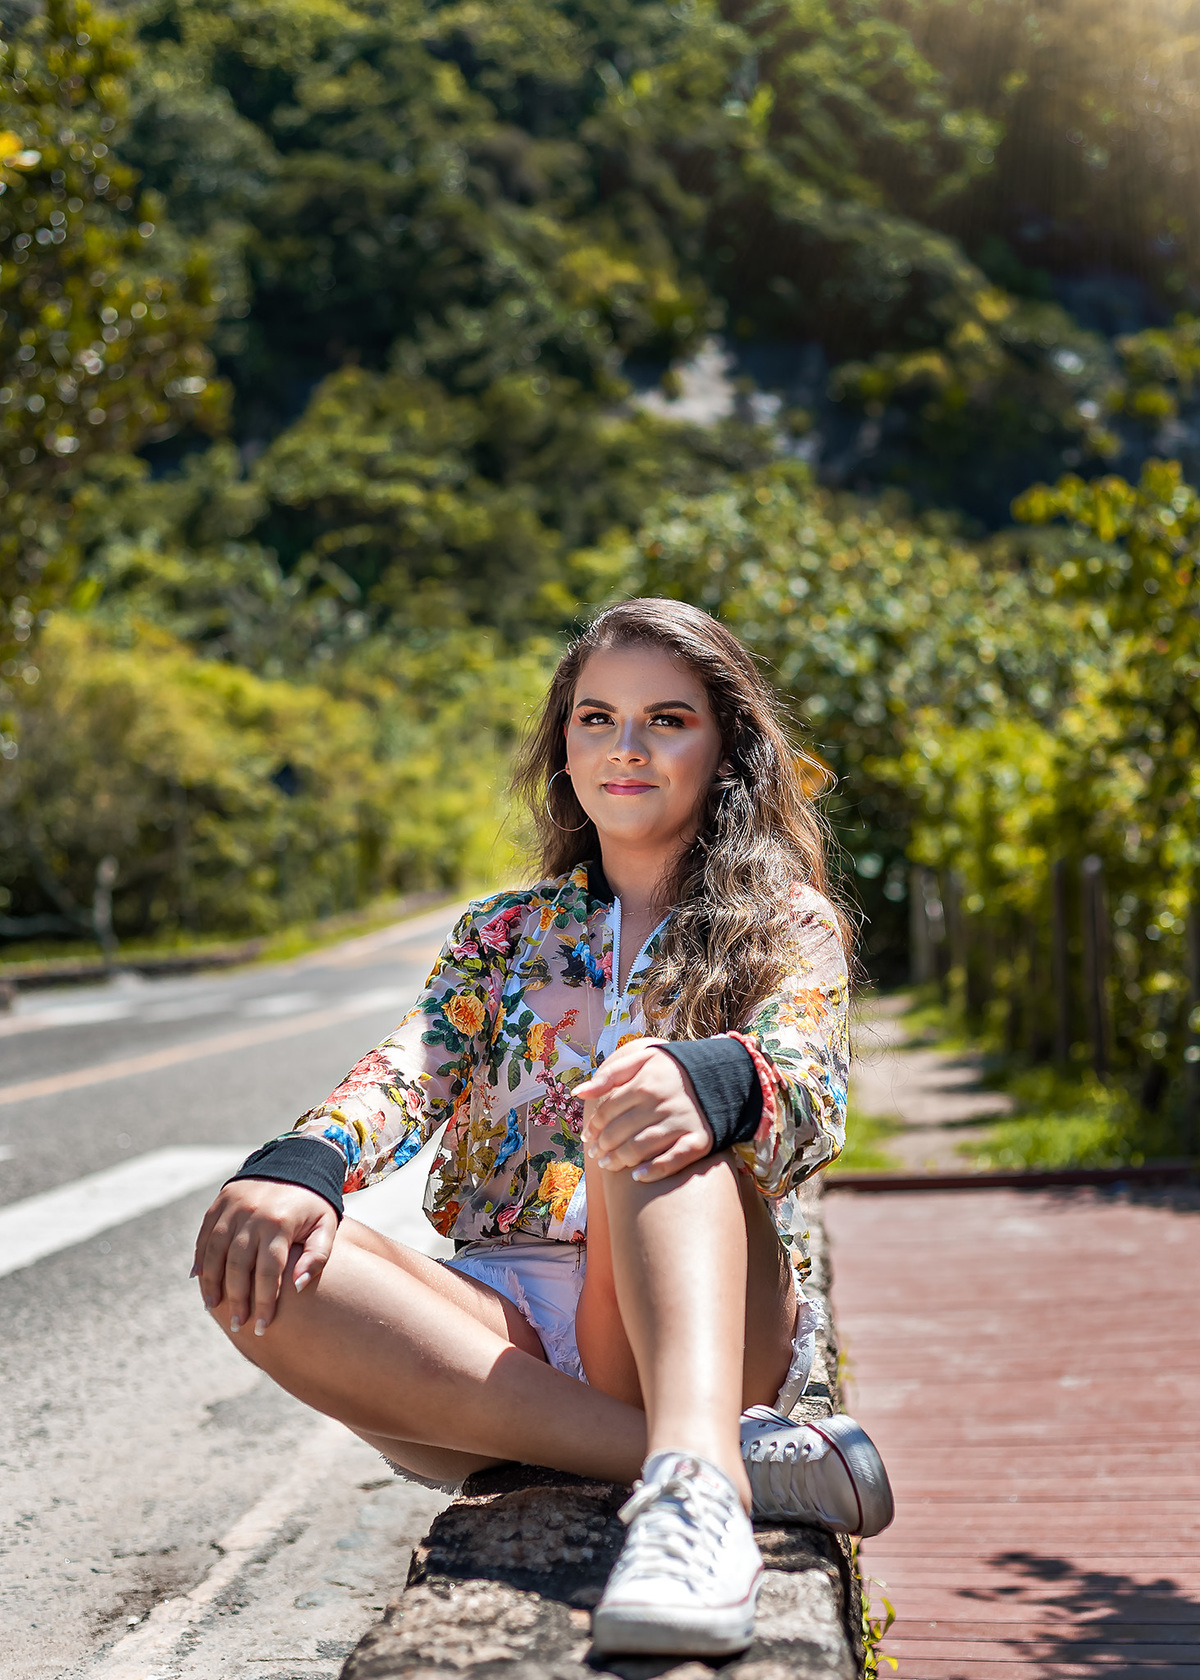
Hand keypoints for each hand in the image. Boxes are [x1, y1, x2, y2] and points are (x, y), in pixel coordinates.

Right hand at [192, 1180, 336, 1337]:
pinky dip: (200, 1259)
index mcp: (280, 1222)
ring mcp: (233, 1207)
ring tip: (214, 1308)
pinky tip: (200, 1281)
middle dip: (237, 1299)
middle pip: (238, 1265)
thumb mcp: (326, 1226)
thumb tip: (299, 1286)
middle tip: (239, 1324)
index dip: (264, 1302)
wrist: (296, 1161)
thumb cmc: (313, 1204)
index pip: (269, 1270)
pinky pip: (205, 1235)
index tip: (263, 1328)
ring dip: (212, 1283)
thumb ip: (318, 1256)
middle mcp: (253, 1214)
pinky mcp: (220, 1202)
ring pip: (215, 1252)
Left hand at [576, 1041, 712, 1182]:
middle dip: (602, 1146)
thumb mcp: (644, 1059)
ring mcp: (681, 1122)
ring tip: (608, 1165)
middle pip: (620, 1132)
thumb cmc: (674, 1070)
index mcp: (645, 1082)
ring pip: (639, 1148)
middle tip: (596, 1155)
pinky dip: (653, 1170)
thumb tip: (579, 1093)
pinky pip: (673, 1160)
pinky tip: (637, 1177)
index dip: (593, 1126)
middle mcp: (662, 1103)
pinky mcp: (700, 1140)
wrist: (723, 1076)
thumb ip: (611, 1074)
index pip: (608, 1110)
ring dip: (619, 1160)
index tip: (588, 1136)